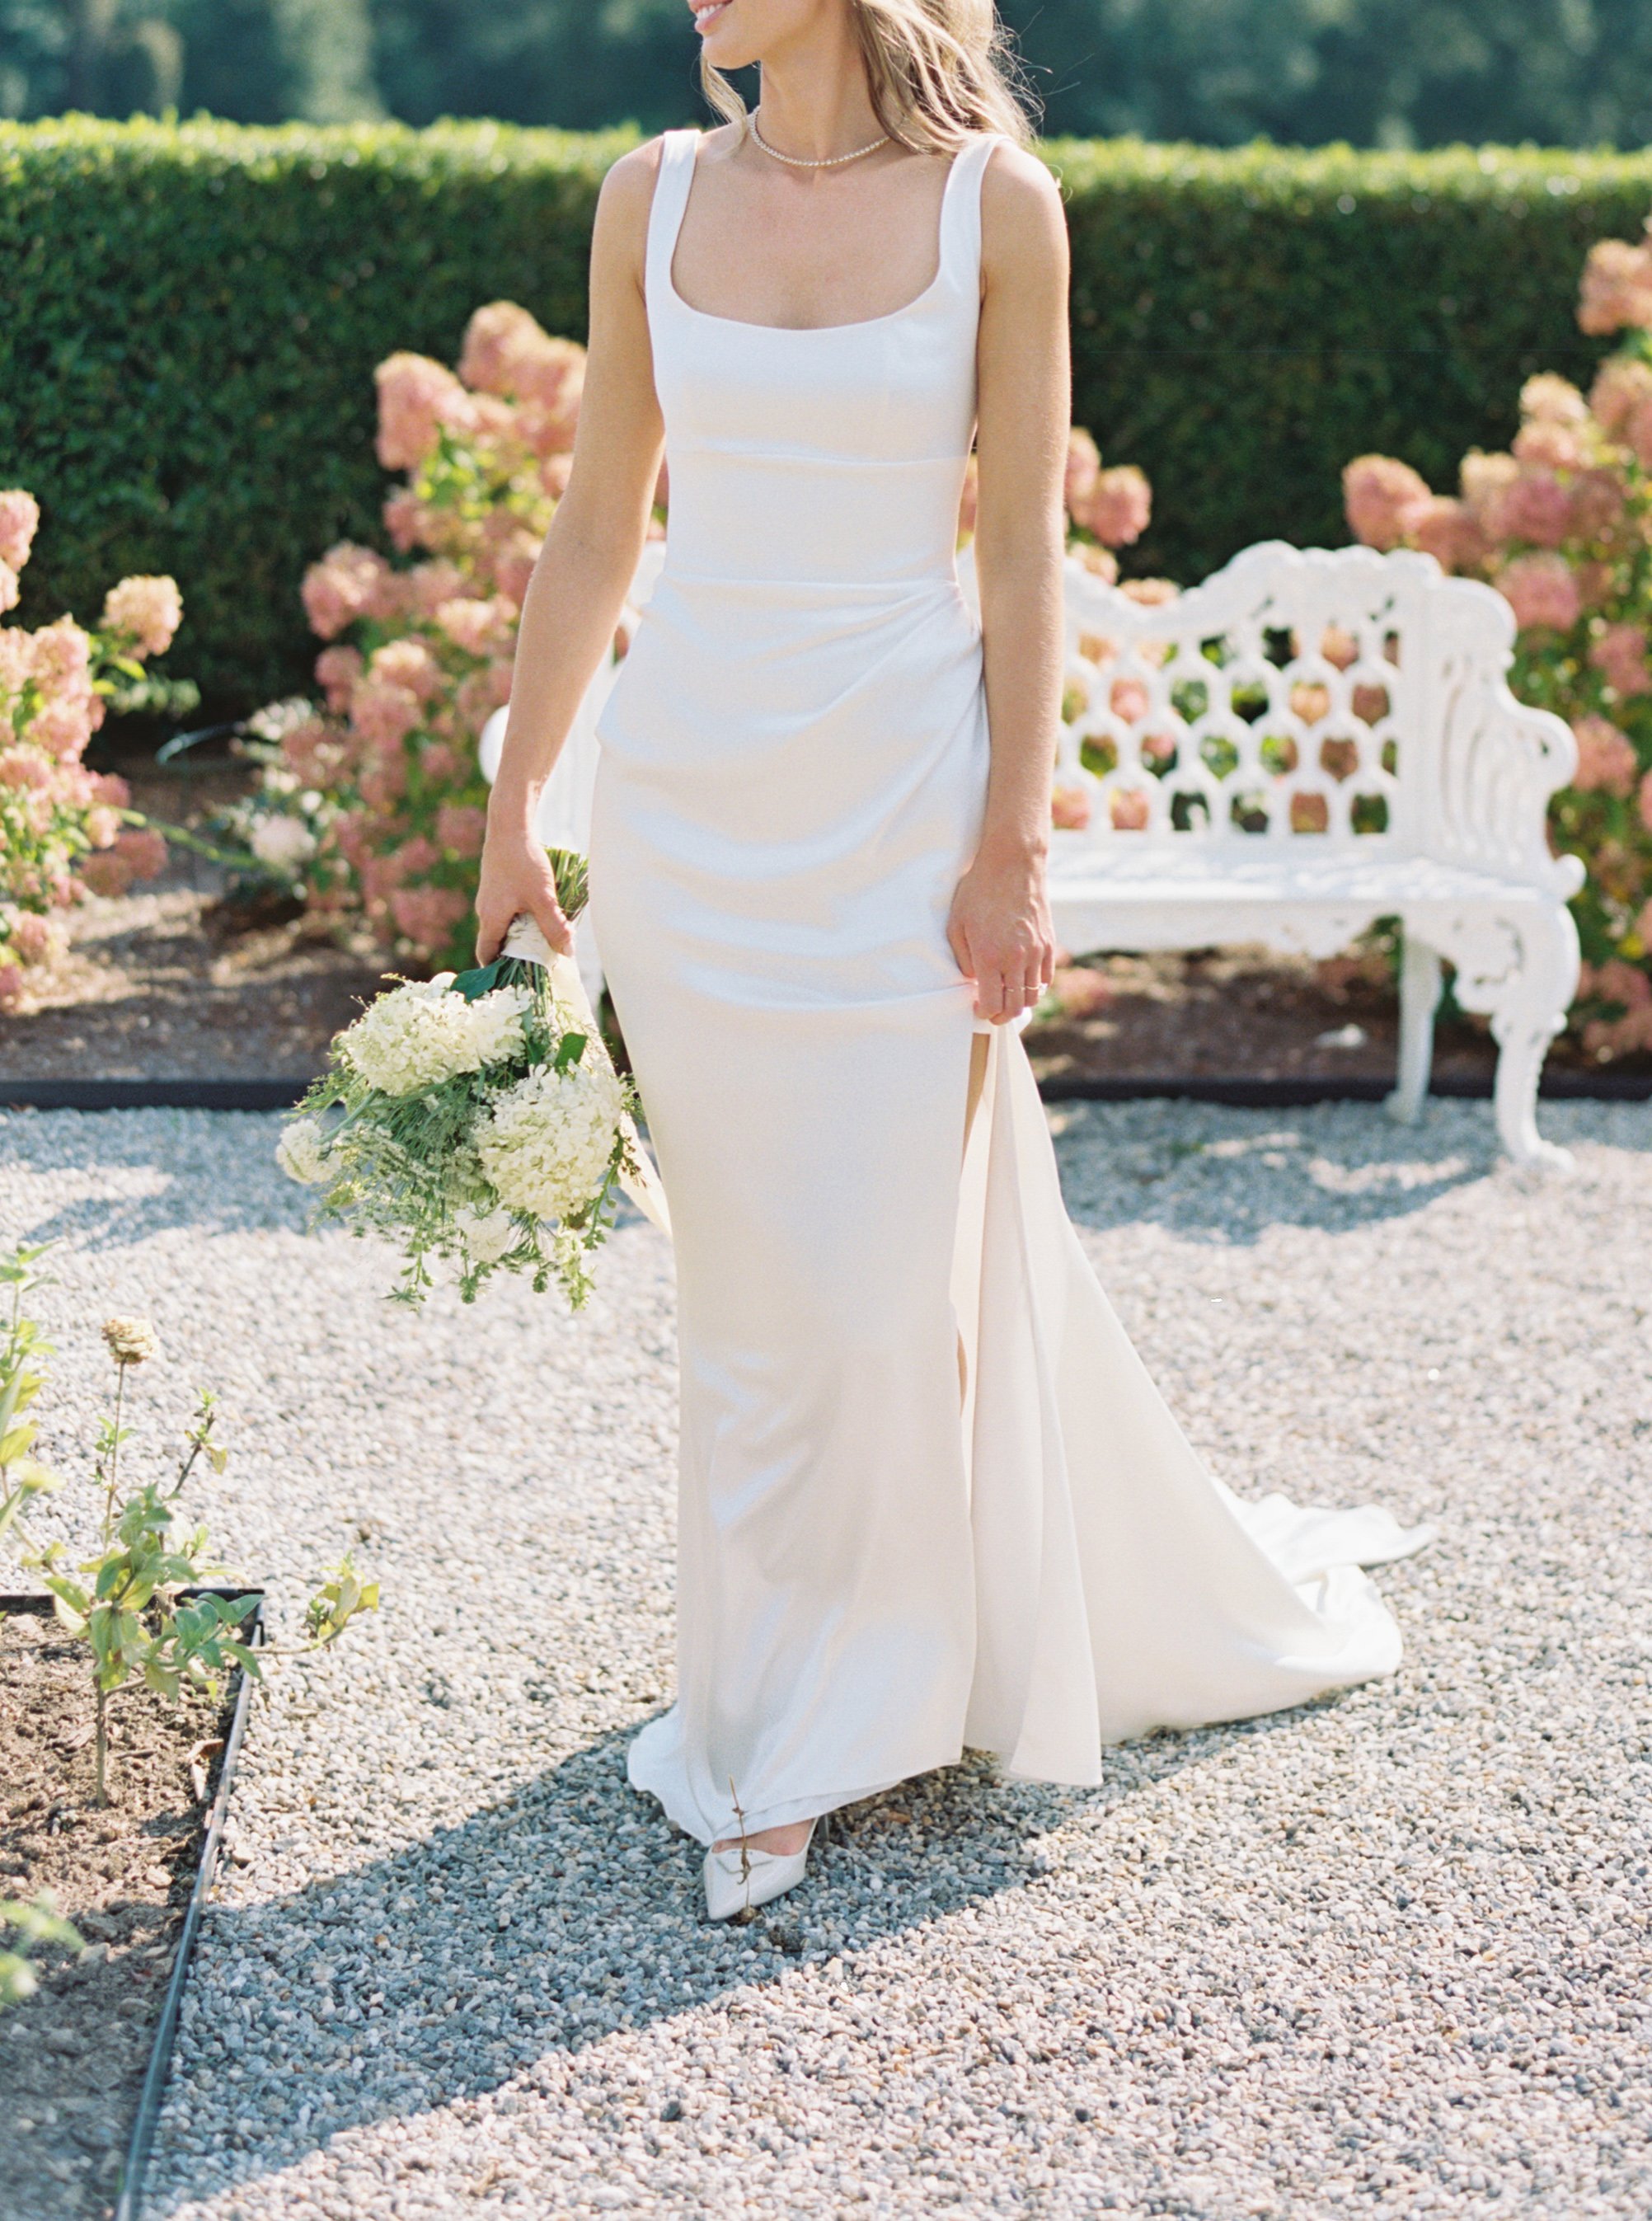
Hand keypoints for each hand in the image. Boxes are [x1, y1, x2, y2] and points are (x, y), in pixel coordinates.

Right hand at [474, 809, 572, 963]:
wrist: (510, 825)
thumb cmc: (524, 862)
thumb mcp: (543, 898)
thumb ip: (554, 927)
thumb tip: (566, 953)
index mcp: (490, 919)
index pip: (486, 954)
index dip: (498, 970)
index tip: (516, 978)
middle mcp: (484, 910)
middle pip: (497, 941)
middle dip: (516, 953)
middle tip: (538, 961)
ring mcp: (489, 897)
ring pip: (504, 924)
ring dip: (522, 933)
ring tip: (544, 938)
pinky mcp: (497, 885)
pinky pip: (508, 909)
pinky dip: (521, 917)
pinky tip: (541, 911)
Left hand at [946, 841, 1055, 1023]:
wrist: (1012, 863)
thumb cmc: (978, 891)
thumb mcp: (956, 924)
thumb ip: (963, 958)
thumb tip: (973, 981)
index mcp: (989, 956)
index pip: (992, 1005)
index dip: (985, 1013)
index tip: (979, 1008)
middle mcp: (1015, 959)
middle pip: (1014, 1007)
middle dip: (1001, 1016)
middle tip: (992, 1013)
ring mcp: (1036, 952)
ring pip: (1032, 996)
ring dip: (1019, 1003)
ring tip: (1007, 997)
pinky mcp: (1049, 943)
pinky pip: (1045, 978)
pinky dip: (1035, 986)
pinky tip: (1022, 981)